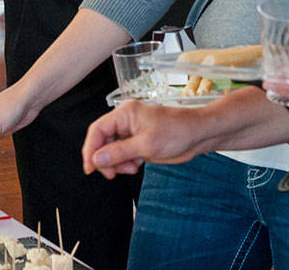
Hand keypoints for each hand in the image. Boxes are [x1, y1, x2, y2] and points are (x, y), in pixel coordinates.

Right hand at [81, 102, 202, 179]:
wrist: (198, 135)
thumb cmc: (176, 132)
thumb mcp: (146, 145)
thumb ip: (119, 152)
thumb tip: (96, 159)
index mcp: (124, 114)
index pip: (97, 130)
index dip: (91, 149)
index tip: (90, 168)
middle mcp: (125, 121)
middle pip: (103, 141)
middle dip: (106, 159)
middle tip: (113, 174)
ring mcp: (132, 131)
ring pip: (112, 149)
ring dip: (118, 162)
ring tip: (132, 168)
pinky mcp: (139, 141)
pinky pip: (123, 153)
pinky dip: (126, 162)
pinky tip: (137, 164)